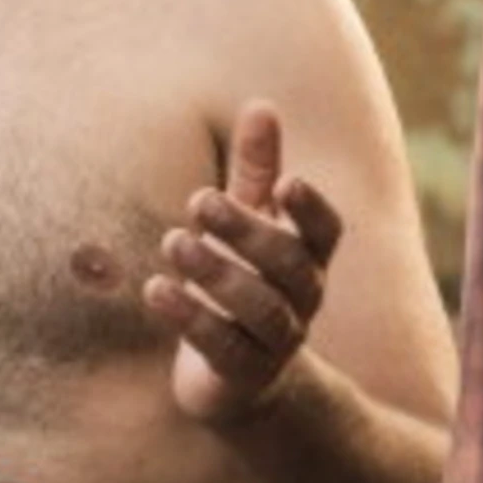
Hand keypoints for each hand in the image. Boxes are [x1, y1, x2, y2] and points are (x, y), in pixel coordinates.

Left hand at [143, 101, 343, 425]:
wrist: (241, 378)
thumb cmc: (245, 277)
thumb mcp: (249, 221)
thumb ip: (255, 169)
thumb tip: (262, 105)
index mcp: (307, 257)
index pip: (326, 231)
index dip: (311, 209)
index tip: (285, 181)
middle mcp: (302, 298)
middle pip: (289, 264)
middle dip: (246, 230)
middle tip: (199, 199)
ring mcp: (277, 340)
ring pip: (260, 308)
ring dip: (215, 272)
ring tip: (172, 241)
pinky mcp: (243, 372)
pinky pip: (223, 347)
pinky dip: (190, 318)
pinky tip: (156, 289)